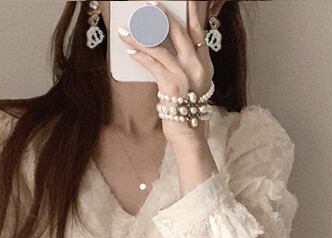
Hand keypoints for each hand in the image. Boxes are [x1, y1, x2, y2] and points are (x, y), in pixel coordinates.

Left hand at [117, 0, 213, 144]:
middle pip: (180, 33)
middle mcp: (197, 67)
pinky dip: (140, 56)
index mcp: (205, 64)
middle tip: (151, 4)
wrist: (187, 130)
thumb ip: (186, 63)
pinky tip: (130, 50)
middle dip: (164, 17)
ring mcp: (185, 75)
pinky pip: (152, 65)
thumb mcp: (193, 82)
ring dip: (141, 38)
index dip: (193, 14)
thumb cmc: (186, 106)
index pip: (199, 33)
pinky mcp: (171, 85)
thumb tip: (167, 43)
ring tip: (127, 30)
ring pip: (161, 49)